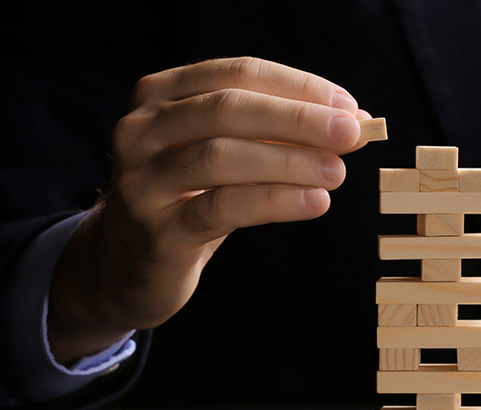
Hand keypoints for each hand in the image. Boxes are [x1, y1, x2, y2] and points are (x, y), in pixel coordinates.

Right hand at [48, 57, 367, 362]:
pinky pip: (221, 208)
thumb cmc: (189, 197)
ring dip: (289, 161)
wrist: (129, 265)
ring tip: (337, 171)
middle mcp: (142, 129)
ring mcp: (143, 180)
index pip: (238, 73)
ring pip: (221, 156)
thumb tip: (351, 122)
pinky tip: (314, 202)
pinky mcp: (157, 231)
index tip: (349, 106)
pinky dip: (274, 201)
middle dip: (298, 118)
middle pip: (228, 108)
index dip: (298, 87)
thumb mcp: (227, 155)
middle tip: (351, 133)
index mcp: (161, 94)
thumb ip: (277, 135)